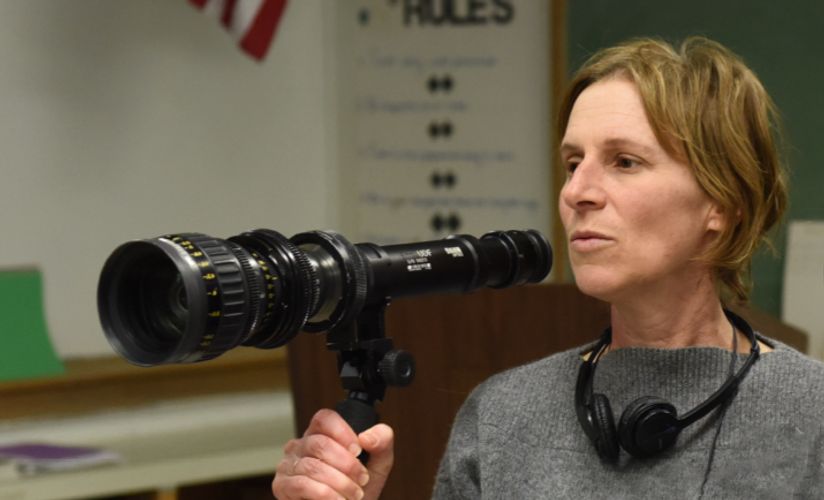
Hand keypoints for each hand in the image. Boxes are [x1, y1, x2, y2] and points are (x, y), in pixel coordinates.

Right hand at [272, 409, 394, 499]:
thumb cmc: (358, 490)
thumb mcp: (377, 464)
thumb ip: (382, 442)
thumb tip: (367, 437)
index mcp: (320, 434)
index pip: (324, 419)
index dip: (342, 432)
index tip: (359, 450)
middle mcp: (300, 446)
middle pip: (319, 443)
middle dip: (346, 464)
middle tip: (362, 479)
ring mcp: (288, 465)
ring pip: (312, 466)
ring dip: (340, 483)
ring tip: (354, 494)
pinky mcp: (282, 487)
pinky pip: (302, 485)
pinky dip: (325, 494)